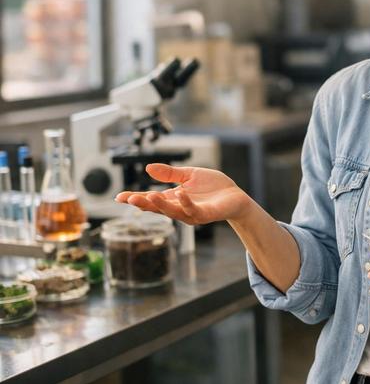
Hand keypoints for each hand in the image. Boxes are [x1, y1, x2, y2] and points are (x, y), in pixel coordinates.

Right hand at [114, 163, 253, 224]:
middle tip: (128, 199)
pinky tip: (179, 194)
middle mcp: (179, 209)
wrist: (235, 196)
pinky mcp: (205, 215)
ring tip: (148, 196)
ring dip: (160, 205)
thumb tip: (148, 167)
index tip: (119, 197)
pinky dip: (185, 202)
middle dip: (143, 203)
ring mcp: (191, 213)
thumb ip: (170, 174)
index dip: (135, 199)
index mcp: (173, 199)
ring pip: (172, 212)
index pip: (151, 200)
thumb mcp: (189, 176)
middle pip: (157, 208)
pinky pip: (193, 210)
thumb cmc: (213, 187)